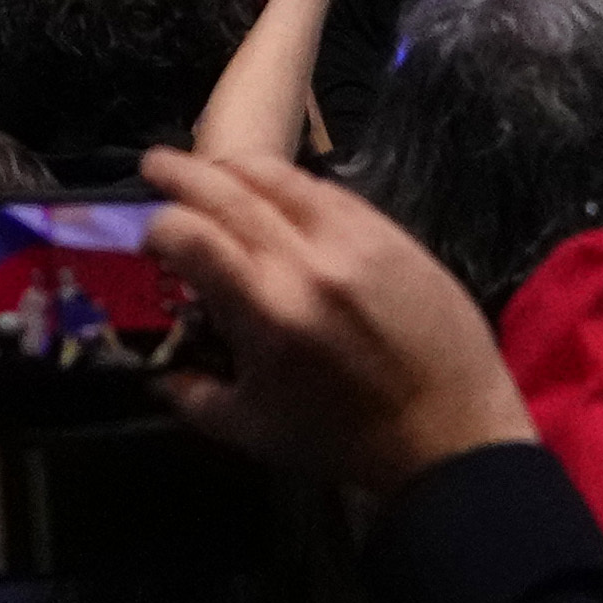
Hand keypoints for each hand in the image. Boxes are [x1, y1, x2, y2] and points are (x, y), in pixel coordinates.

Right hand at [135, 147, 535, 505]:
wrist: (450, 431)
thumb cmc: (347, 439)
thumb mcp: (253, 431)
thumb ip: (194, 398)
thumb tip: (159, 375)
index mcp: (266, 310)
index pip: (191, 235)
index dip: (158, 227)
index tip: (151, 238)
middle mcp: (306, 260)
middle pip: (230, 191)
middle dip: (183, 172)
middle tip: (155, 163)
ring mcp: (354, 239)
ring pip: (283, 177)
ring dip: (238, 167)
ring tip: (213, 168)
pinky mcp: (391, 234)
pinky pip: (332, 192)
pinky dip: (295, 184)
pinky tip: (280, 190)